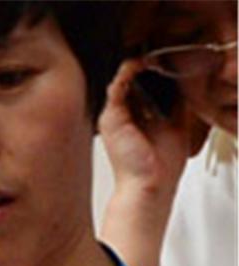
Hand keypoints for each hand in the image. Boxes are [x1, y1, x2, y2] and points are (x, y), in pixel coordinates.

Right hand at [99, 59, 202, 197]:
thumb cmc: (160, 165)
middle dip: (147, 63)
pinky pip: (117, 84)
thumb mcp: (177, 123)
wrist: (150, 184)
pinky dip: (129, 70)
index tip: (169, 56)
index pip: (143, 84)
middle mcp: (123, 115)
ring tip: (154, 53)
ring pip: (123, 78)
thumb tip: (185, 80)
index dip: (155, 69)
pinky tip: (144, 62)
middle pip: (132, 79)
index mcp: (137, 117)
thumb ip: (177, 102)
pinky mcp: (110, 116)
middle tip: (162, 50)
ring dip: (139, 63)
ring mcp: (114, 115)